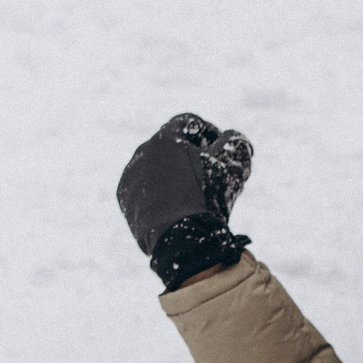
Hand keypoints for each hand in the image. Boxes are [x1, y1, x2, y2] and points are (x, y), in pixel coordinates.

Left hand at [117, 113, 253, 288]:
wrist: (180, 239)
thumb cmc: (208, 197)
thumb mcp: (232, 166)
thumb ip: (237, 143)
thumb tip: (232, 138)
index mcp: (166, 137)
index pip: (189, 123)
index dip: (209, 133)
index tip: (221, 149)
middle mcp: (143, 151)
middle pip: (170, 145)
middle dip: (189, 155)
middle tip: (208, 175)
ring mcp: (131, 175)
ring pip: (156, 168)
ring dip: (173, 175)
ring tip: (191, 197)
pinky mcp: (125, 198)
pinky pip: (143, 189)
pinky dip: (158, 194)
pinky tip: (174, 209)